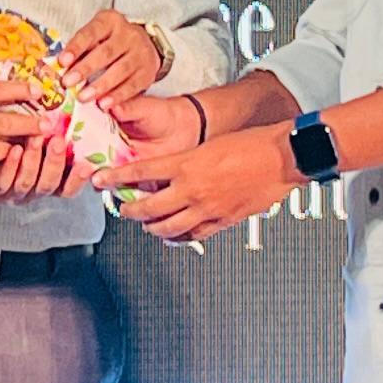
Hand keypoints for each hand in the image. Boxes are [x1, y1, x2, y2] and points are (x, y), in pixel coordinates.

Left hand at [0, 131, 79, 201]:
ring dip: (34, 160)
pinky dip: (11, 165)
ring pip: (27, 183)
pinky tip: (14, 149)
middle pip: (49, 185)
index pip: (68, 189)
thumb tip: (69, 113)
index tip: (87, 164)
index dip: (78, 180)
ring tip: (36, 139)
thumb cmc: (10, 146)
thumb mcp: (36, 141)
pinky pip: (3, 181)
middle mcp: (32, 191)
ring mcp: (12, 192)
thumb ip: (52, 134)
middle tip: (59, 141)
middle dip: (56, 163)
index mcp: (47, 182)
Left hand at [55, 11, 170, 107]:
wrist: (144, 45)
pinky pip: (132, 85)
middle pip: (106, 52)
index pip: (91, 32)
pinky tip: (104, 104)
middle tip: (68, 83)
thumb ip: (80, 49)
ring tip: (83, 97)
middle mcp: (128, 34)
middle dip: (85, 68)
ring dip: (100, 85)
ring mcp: (140, 53)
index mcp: (110, 21)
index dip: (76, 47)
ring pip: (121, 70)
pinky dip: (117, 96)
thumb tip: (58, 67)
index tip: (62, 62)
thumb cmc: (109, 42)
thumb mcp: (96, 37)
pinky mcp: (147, 72)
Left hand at [110, 123, 306, 245]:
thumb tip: (170, 172)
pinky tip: (172, 238)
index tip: (100, 181)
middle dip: (128, 210)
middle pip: (147, 207)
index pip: (140, 172)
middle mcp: (192, 189)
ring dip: (151, 227)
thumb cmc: (250, 144)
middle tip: (121, 208)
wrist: (282, 157)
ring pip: (166, 228)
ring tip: (145, 224)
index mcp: (186, 164)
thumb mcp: (210, 145)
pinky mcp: (223, 221)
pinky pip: (193, 236)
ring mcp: (207, 208)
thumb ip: (187, 161)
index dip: (115, 178)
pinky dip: (179, 239)